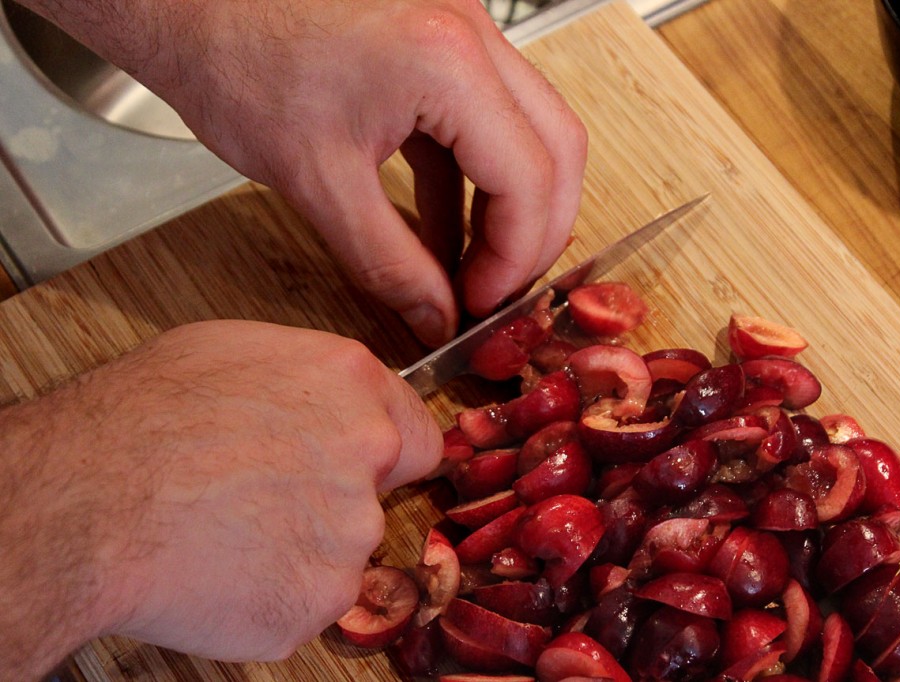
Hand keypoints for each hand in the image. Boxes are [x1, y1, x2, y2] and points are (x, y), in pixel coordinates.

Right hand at [0, 321, 441, 678]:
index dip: (385, 457)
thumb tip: (326, 401)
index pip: (418, 435)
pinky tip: (221, 570)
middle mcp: (368, 453)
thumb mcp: (230, 351)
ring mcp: (349, 532)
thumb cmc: (140, 419)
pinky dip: (271, 597)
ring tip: (227, 532)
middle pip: (374, 497)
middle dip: (331, 503)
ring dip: (299, 551)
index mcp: (352, 384)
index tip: (362, 469)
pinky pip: (305, 601)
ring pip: (339, 554)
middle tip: (260, 499)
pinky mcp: (318, 598)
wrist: (87, 501)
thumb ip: (307, 381)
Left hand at [22, 0, 587, 346]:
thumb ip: (388, 264)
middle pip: (556, 148)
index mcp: (445, 62)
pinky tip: (444, 229)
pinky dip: (473, 180)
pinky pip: (484, 121)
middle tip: (495, 290)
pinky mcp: (438, 42)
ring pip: (531, 132)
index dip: (516, 257)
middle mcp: (469, 33)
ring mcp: (460, 30)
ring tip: (471, 269)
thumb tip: (435, 316)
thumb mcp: (316, 182)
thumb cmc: (234, 58)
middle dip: (535, 232)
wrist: (189, 2)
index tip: (481, 302)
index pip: (530, 178)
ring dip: (509, 207)